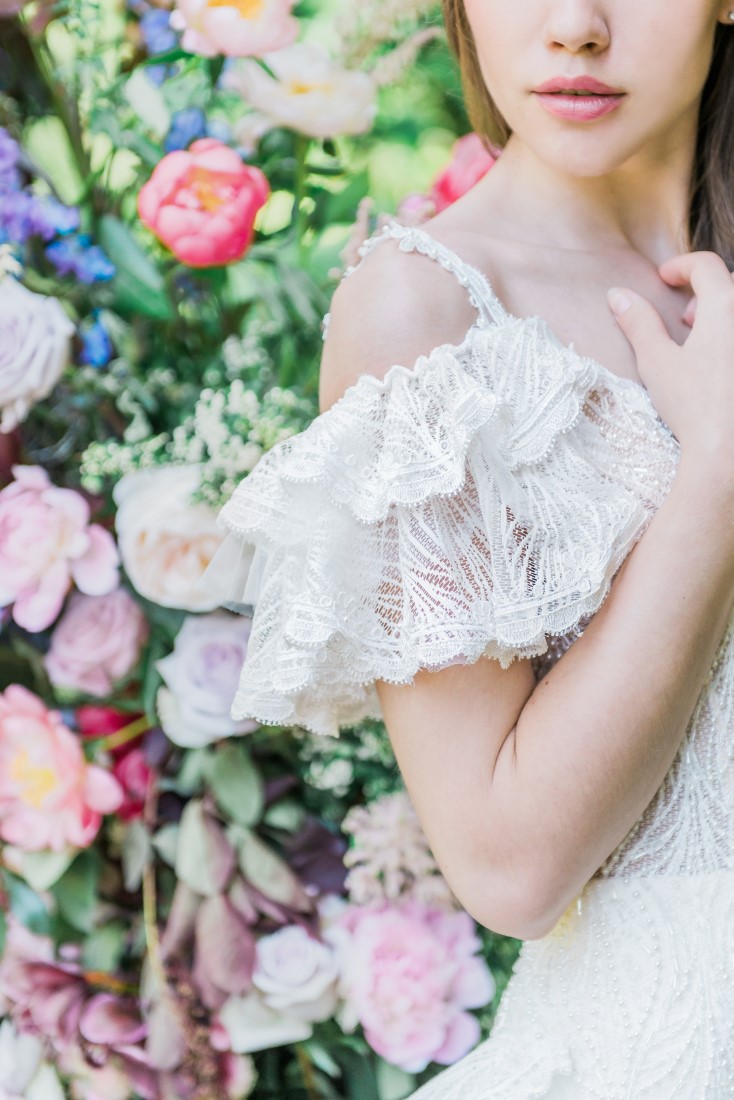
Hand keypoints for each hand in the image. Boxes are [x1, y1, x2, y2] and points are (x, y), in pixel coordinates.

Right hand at [606, 250, 733, 477]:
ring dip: (722, 314)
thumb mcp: (657, 362)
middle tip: (685, 317)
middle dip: (705, 292)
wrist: (728, 451)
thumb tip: (617, 295)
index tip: (664, 279)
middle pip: (729, 285)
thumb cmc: (694, 407)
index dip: (681, 266)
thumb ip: (638, 323)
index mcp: (724, 306)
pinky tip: (718, 365)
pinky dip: (729, 337)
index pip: (705, 266)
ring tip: (702, 340)